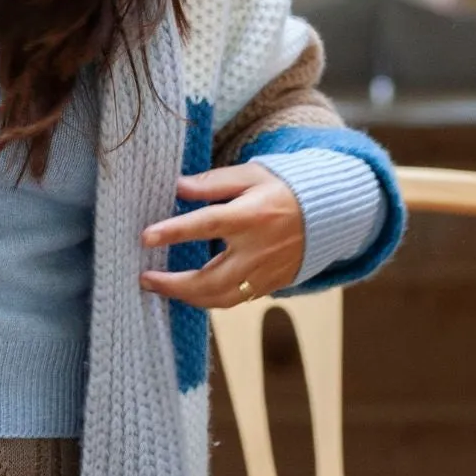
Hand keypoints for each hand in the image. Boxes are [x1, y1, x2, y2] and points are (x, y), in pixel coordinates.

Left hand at [137, 163, 302, 308]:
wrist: (331, 214)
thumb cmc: (283, 189)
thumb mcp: (250, 175)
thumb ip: (212, 182)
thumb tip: (177, 186)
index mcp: (252, 216)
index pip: (208, 224)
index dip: (175, 231)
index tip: (146, 237)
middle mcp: (259, 250)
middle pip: (212, 278)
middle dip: (175, 284)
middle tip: (145, 278)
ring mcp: (266, 273)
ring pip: (222, 298)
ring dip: (188, 297)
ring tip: (160, 288)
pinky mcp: (270, 285)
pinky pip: (235, 300)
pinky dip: (209, 300)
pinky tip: (188, 292)